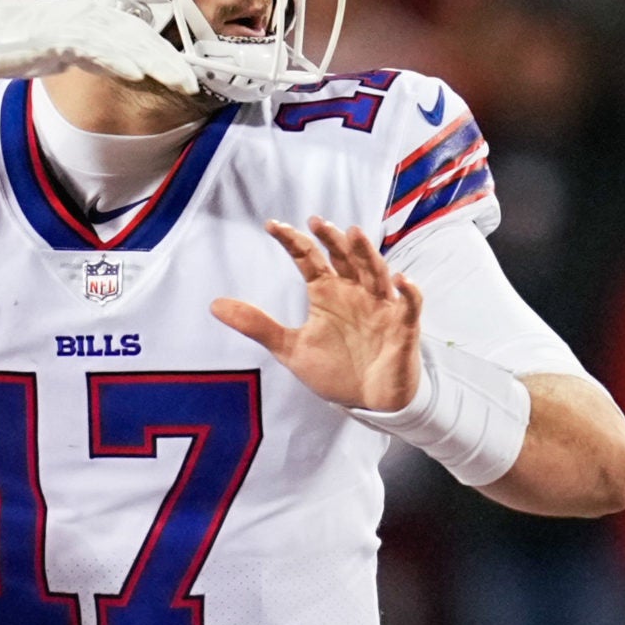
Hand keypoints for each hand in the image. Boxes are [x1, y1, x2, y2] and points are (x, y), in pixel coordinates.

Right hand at [0, 0, 198, 94]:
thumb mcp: (55, 50)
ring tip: (176, 79)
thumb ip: (84, 52)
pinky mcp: (52, 35)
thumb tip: (112, 62)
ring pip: (122, 39)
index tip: (182, 72)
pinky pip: (92, 47)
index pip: (133, 32)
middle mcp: (82, 14)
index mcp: (84, 16)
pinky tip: (136, 71)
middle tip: (191, 79)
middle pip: (135, 33)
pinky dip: (116, 59)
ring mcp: (68, 22)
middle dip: (166, 58)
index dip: (160, 51)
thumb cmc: (6, 44)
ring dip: (152, 60)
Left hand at [211, 218, 422, 411]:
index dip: (293, 242)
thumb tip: (214, 305)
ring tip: (354, 235)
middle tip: (317, 223)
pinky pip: (410, 305)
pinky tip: (400, 280)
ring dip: (366, 254)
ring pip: (376, 272)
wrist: (367, 401)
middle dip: (332, 240)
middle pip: (344, 258)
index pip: (310, 259)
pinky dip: (408, 292)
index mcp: (327, 294)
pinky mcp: (403, 327)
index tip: (272, 226)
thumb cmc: (335, 370)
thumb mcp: (290, 348)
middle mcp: (354, 293)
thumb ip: (257, 325)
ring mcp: (381, 307)